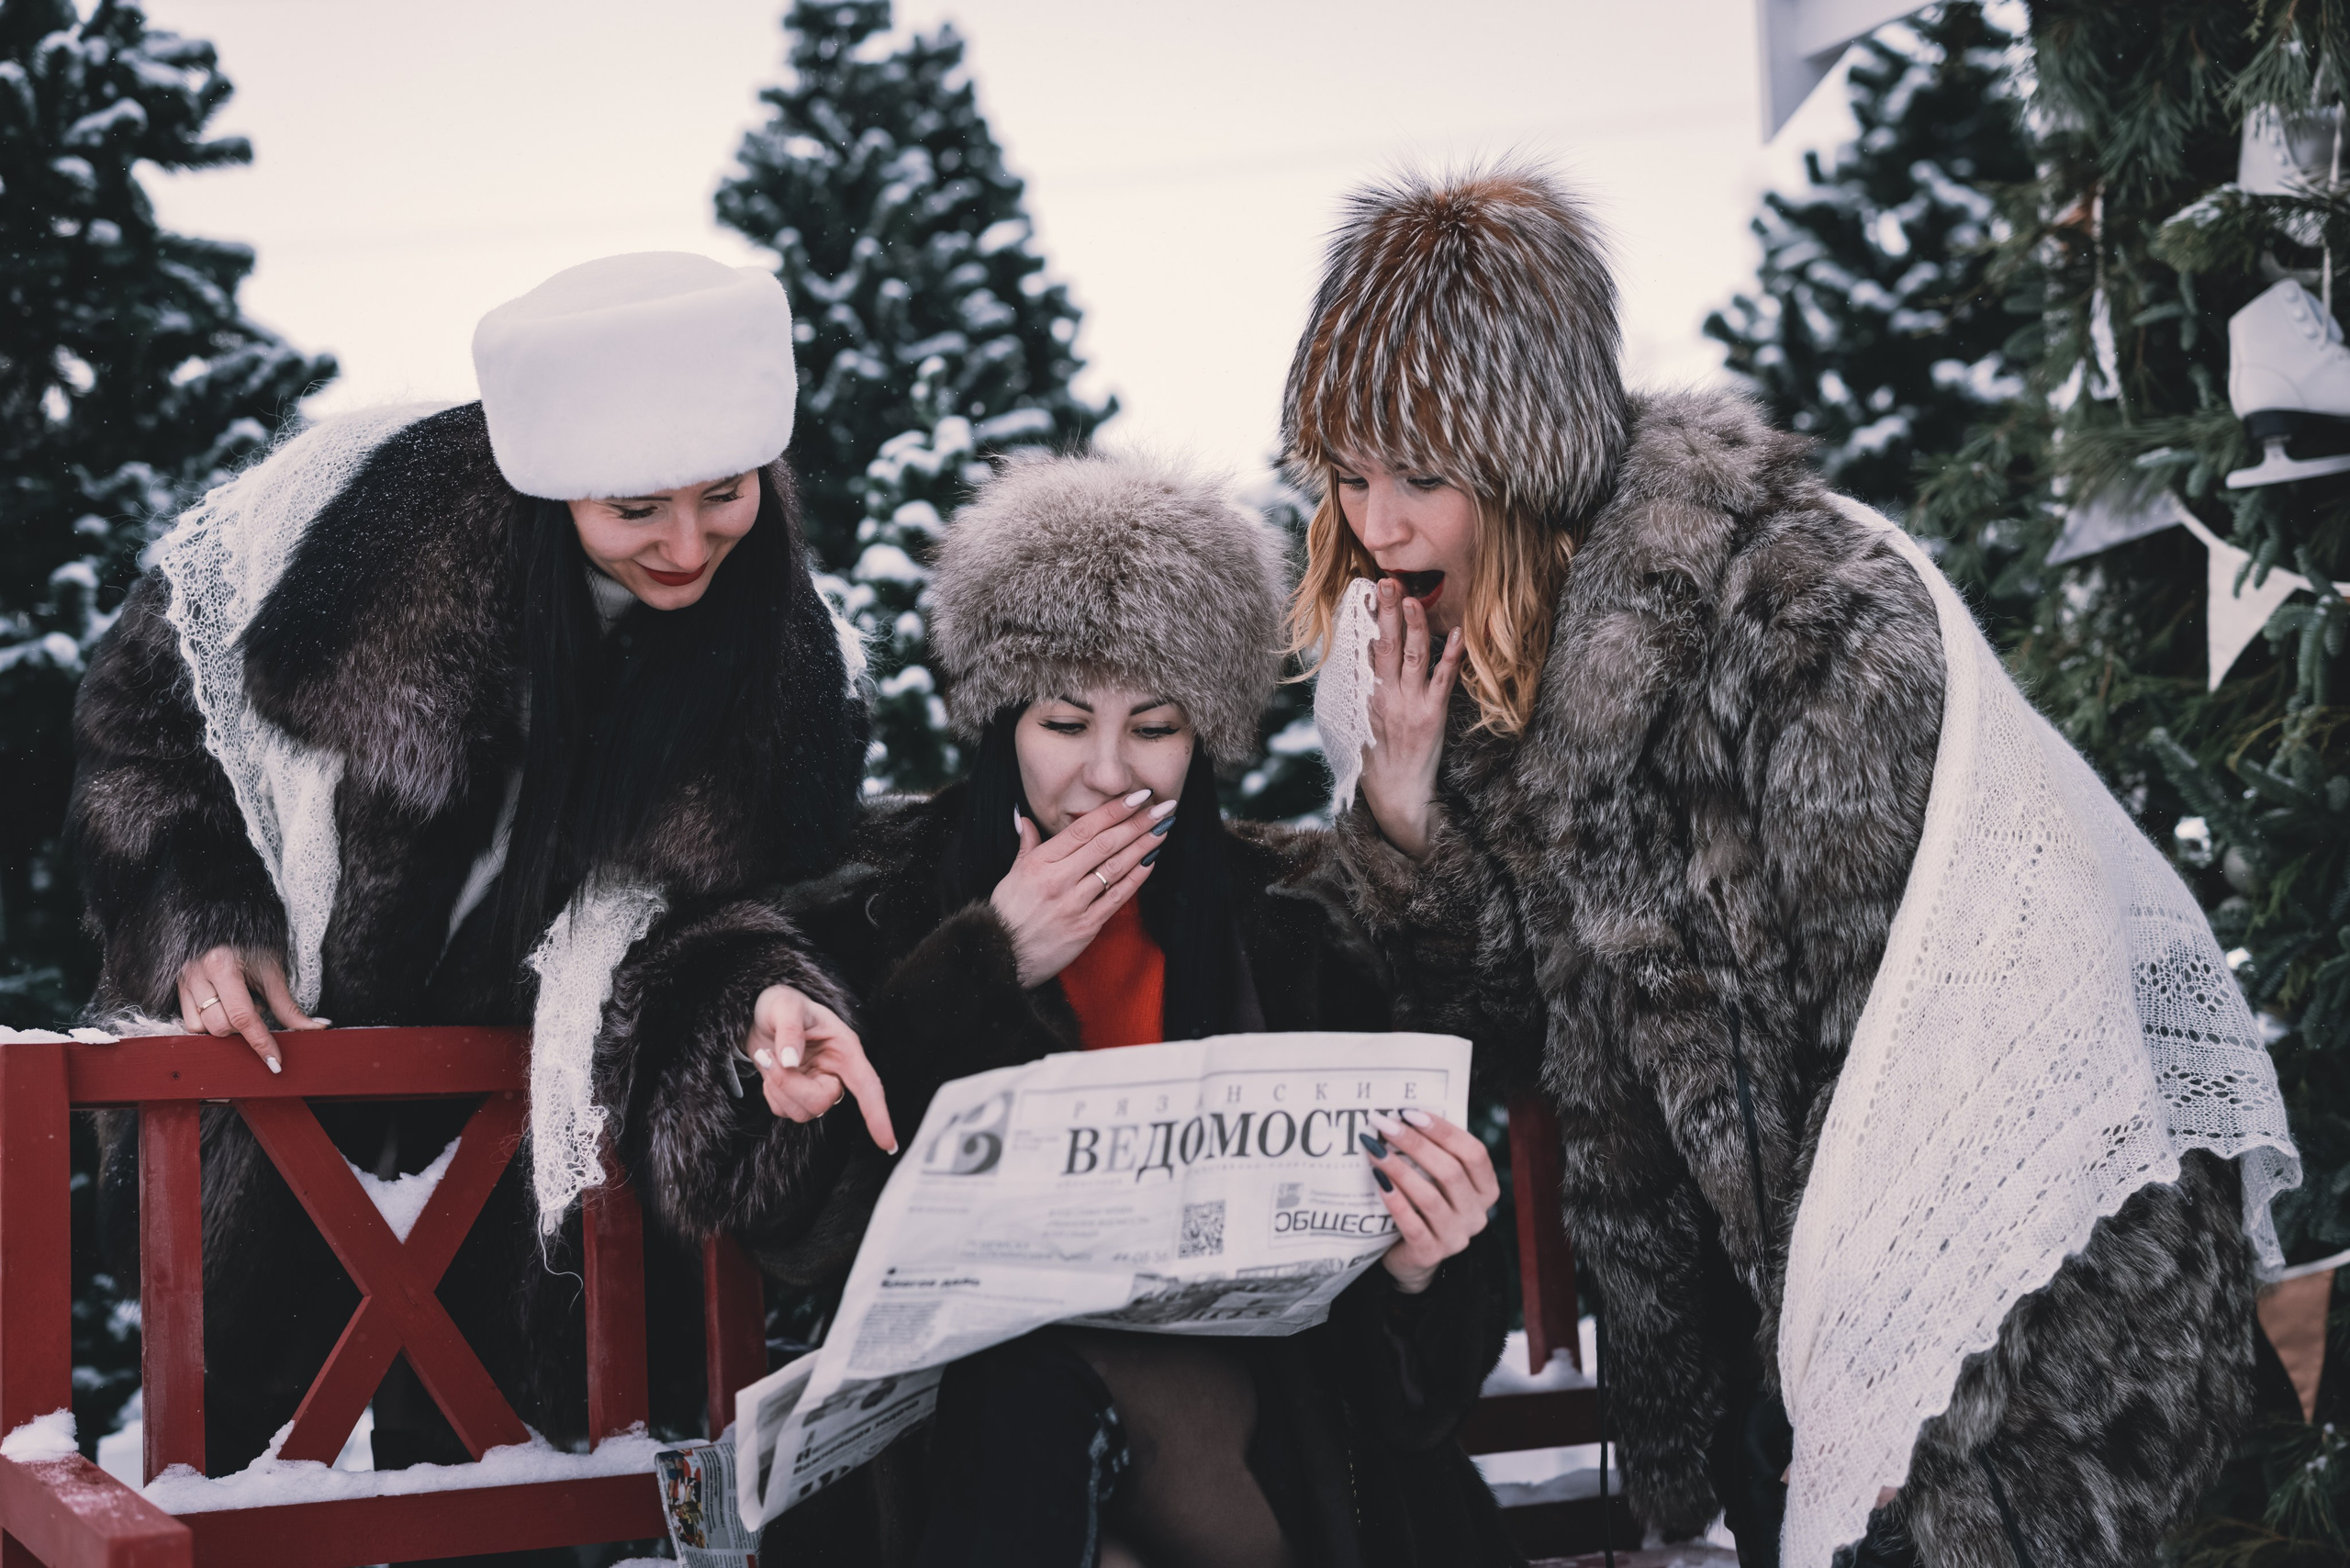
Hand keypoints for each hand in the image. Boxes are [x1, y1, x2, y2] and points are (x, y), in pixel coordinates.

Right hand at [176, 946, 325, 1071]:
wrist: (229, 921)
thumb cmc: (253, 943)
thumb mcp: (272, 971)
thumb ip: (288, 1006)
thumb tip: (317, 1028)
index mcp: (222, 965)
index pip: (243, 1017)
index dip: (261, 1043)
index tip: (275, 1062)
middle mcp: (197, 973)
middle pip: (220, 1026)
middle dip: (242, 1029)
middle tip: (257, 1006)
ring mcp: (183, 980)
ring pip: (201, 1028)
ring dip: (224, 1025)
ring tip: (238, 1004)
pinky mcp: (177, 986)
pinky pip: (190, 1021)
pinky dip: (209, 1022)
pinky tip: (223, 1006)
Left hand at [745, 984, 897, 1153]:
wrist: (762, 1017)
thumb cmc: (783, 1005)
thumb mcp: (786, 1007)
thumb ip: (790, 1030)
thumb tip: (790, 1061)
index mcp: (846, 1051)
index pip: (868, 1087)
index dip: (878, 1115)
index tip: (888, 1144)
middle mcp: (836, 1073)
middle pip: (823, 1102)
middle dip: (791, 1085)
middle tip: (771, 1058)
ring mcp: (817, 1087)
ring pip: (802, 1112)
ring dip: (778, 1087)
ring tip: (768, 1058)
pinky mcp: (798, 1097)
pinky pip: (784, 1111)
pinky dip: (771, 1093)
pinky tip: (770, 1070)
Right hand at [989, 789, 1174, 986]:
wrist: (1002, 956)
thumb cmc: (1007, 912)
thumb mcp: (1012, 873)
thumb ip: (1026, 844)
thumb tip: (1023, 817)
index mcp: (1040, 862)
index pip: (1083, 829)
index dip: (1114, 810)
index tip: (1138, 797)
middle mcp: (1058, 880)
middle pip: (1105, 844)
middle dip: (1137, 823)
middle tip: (1162, 807)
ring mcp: (1074, 904)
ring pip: (1115, 868)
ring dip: (1142, 846)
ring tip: (1163, 829)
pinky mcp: (1086, 927)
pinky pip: (1117, 898)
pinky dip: (1136, 878)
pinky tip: (1151, 861)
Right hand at [1357, 579, 1461, 860]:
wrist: (1396, 793)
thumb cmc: (1374, 757)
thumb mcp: (1353, 723)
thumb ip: (1357, 690)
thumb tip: (1356, 658)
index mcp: (1364, 695)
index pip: (1364, 648)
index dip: (1366, 619)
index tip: (1365, 591)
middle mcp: (1385, 695)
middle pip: (1386, 644)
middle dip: (1386, 610)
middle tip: (1386, 580)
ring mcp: (1410, 703)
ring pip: (1412, 656)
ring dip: (1414, 624)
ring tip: (1412, 596)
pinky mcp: (1432, 714)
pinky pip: (1442, 680)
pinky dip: (1450, 656)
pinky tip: (1457, 633)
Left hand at [1362, 1109, 1497, 1294]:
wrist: (1412, 1257)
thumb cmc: (1424, 1206)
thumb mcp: (1438, 1181)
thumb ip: (1435, 1155)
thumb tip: (1403, 1116)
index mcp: (1485, 1190)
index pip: (1474, 1154)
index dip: (1444, 1131)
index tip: (1410, 1113)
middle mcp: (1476, 1214)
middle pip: (1450, 1172)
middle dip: (1415, 1144)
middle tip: (1384, 1125)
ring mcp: (1456, 1237)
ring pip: (1429, 1197)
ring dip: (1400, 1169)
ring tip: (1374, 1150)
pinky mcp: (1430, 1253)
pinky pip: (1412, 1225)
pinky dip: (1395, 1201)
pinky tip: (1378, 1181)